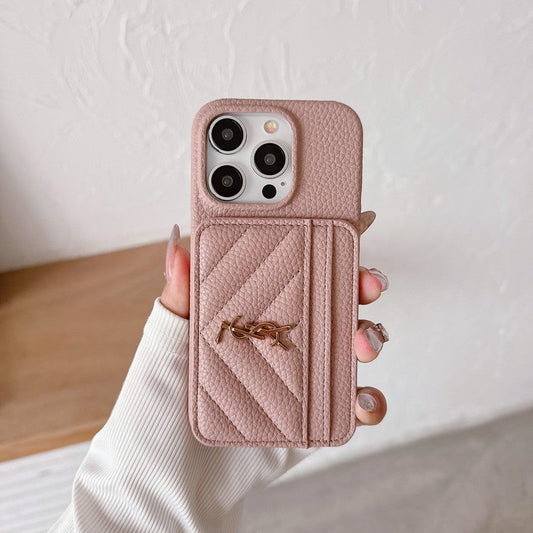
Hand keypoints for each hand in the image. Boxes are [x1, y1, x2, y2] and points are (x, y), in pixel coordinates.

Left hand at [161, 224, 387, 426]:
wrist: (169, 483)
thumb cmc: (159, 408)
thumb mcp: (165, 347)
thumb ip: (178, 300)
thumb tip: (177, 245)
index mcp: (251, 314)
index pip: (295, 271)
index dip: (326, 247)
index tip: (351, 225)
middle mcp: (280, 340)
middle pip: (333, 302)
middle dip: (360, 286)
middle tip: (368, 284)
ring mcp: (301, 378)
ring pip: (351, 347)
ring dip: (370, 337)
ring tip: (364, 344)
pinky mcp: (313, 417)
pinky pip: (352, 405)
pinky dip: (369, 402)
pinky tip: (363, 402)